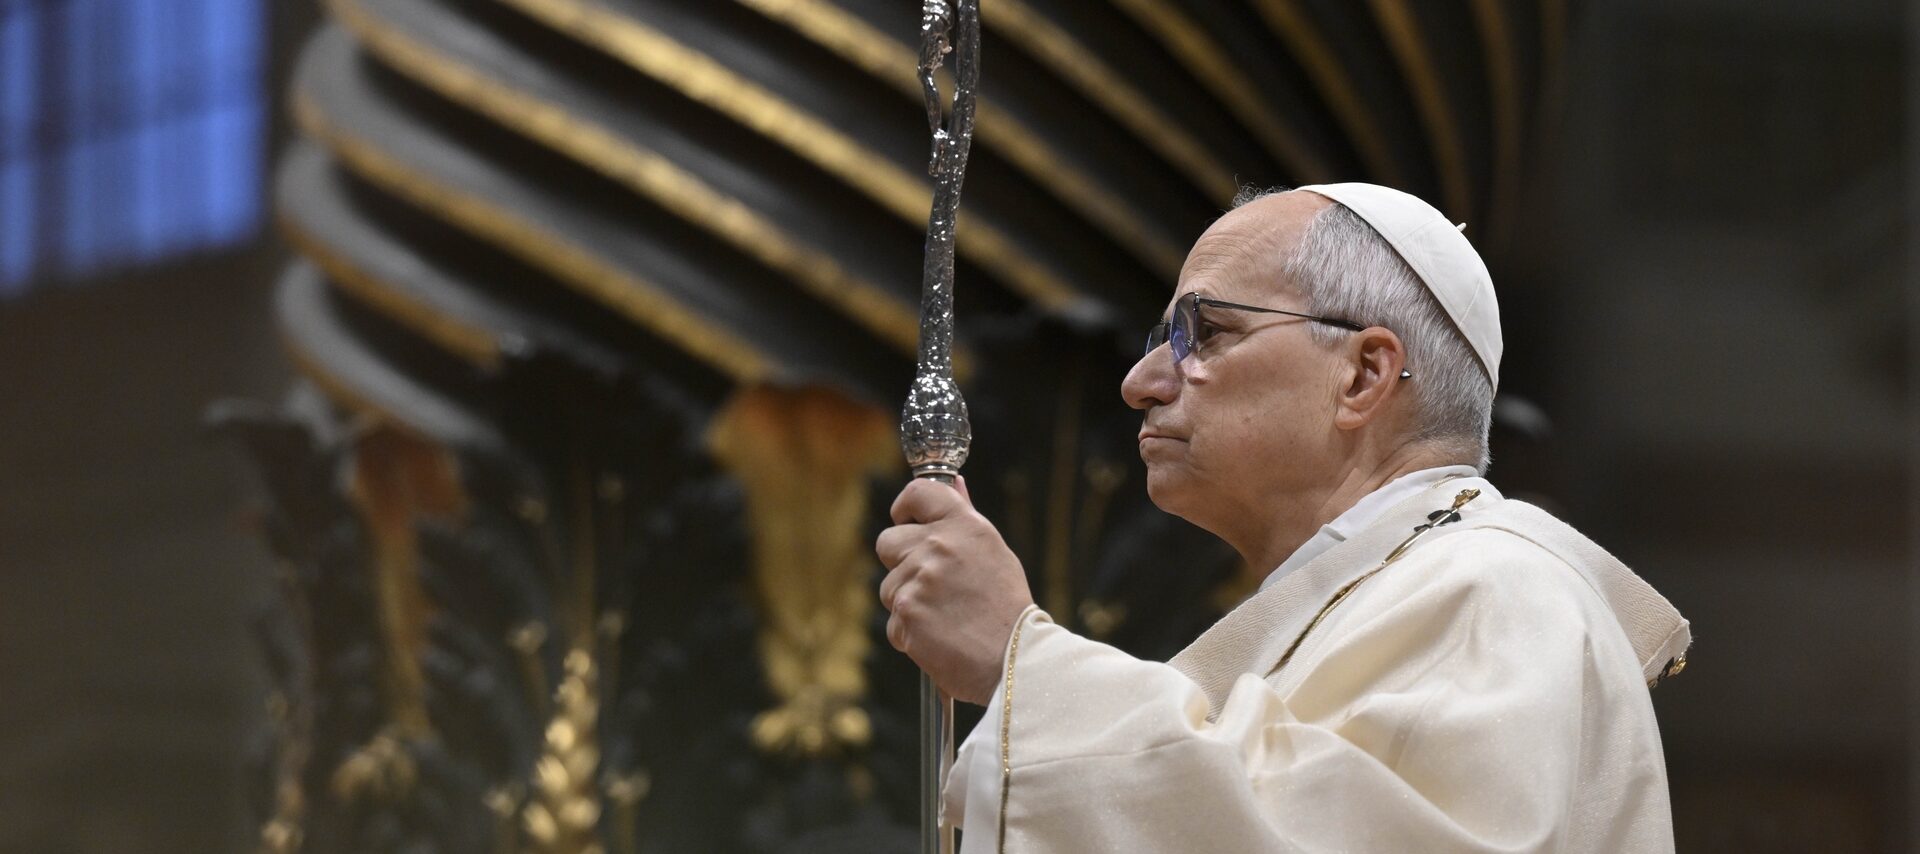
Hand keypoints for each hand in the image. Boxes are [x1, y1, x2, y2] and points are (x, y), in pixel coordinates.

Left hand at [876, 476, 1034, 704]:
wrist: (1014, 659)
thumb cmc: (1008, 609)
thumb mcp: (994, 553)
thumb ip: (965, 519)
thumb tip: (956, 483)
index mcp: (964, 526)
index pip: (918, 493)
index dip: (905, 507)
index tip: (905, 520)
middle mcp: (939, 546)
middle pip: (888, 541)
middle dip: (900, 562)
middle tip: (930, 584)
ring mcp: (919, 579)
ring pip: (888, 586)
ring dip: (907, 603)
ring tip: (944, 617)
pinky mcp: (906, 613)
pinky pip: (893, 621)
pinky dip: (910, 633)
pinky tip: (939, 637)